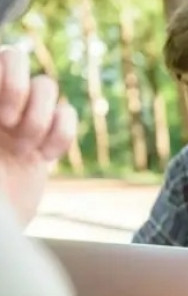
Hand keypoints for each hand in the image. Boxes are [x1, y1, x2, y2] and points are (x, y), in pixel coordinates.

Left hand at [0, 47, 77, 224]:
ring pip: (48, 88)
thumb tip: (10, 96)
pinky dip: (61, 136)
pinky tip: (45, 158)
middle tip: (10, 125)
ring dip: (41, 120)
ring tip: (27, 150)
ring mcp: (21, 119)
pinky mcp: (46, 139)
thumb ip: (0, 114)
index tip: (1, 116)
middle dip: (20, 92)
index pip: (1, 57)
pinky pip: (68, 117)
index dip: (7, 79)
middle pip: (20, 59)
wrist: (0, 234)